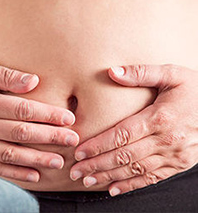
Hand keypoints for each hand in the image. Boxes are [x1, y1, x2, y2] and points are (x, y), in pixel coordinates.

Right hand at [0, 60, 78, 181]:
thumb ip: (3, 75)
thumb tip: (33, 81)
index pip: (21, 110)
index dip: (46, 114)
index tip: (68, 118)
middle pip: (20, 133)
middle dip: (49, 137)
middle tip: (73, 140)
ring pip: (10, 154)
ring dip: (37, 159)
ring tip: (59, 160)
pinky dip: (15, 174)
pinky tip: (35, 176)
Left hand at [70, 64, 197, 195]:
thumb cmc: (197, 88)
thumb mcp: (172, 73)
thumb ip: (141, 72)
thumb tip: (112, 71)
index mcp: (160, 118)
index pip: (122, 135)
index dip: (99, 145)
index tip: (79, 151)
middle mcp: (167, 140)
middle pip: (125, 156)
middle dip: (97, 165)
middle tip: (75, 171)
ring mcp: (174, 155)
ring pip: (135, 170)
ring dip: (109, 176)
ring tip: (87, 180)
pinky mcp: (180, 164)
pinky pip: (152, 178)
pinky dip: (131, 185)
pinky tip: (113, 188)